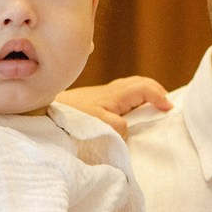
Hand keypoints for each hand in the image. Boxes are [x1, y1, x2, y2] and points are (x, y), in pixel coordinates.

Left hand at [58, 75, 172, 134]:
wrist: (43, 112)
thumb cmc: (72, 118)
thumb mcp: (99, 125)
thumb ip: (119, 127)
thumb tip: (127, 129)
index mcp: (115, 95)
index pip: (144, 88)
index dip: (159, 96)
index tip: (168, 109)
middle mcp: (110, 91)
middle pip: (139, 83)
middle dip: (155, 90)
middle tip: (165, 103)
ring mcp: (101, 94)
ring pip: (129, 87)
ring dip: (144, 93)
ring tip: (151, 105)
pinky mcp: (93, 101)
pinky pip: (120, 94)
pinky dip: (132, 98)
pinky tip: (128, 110)